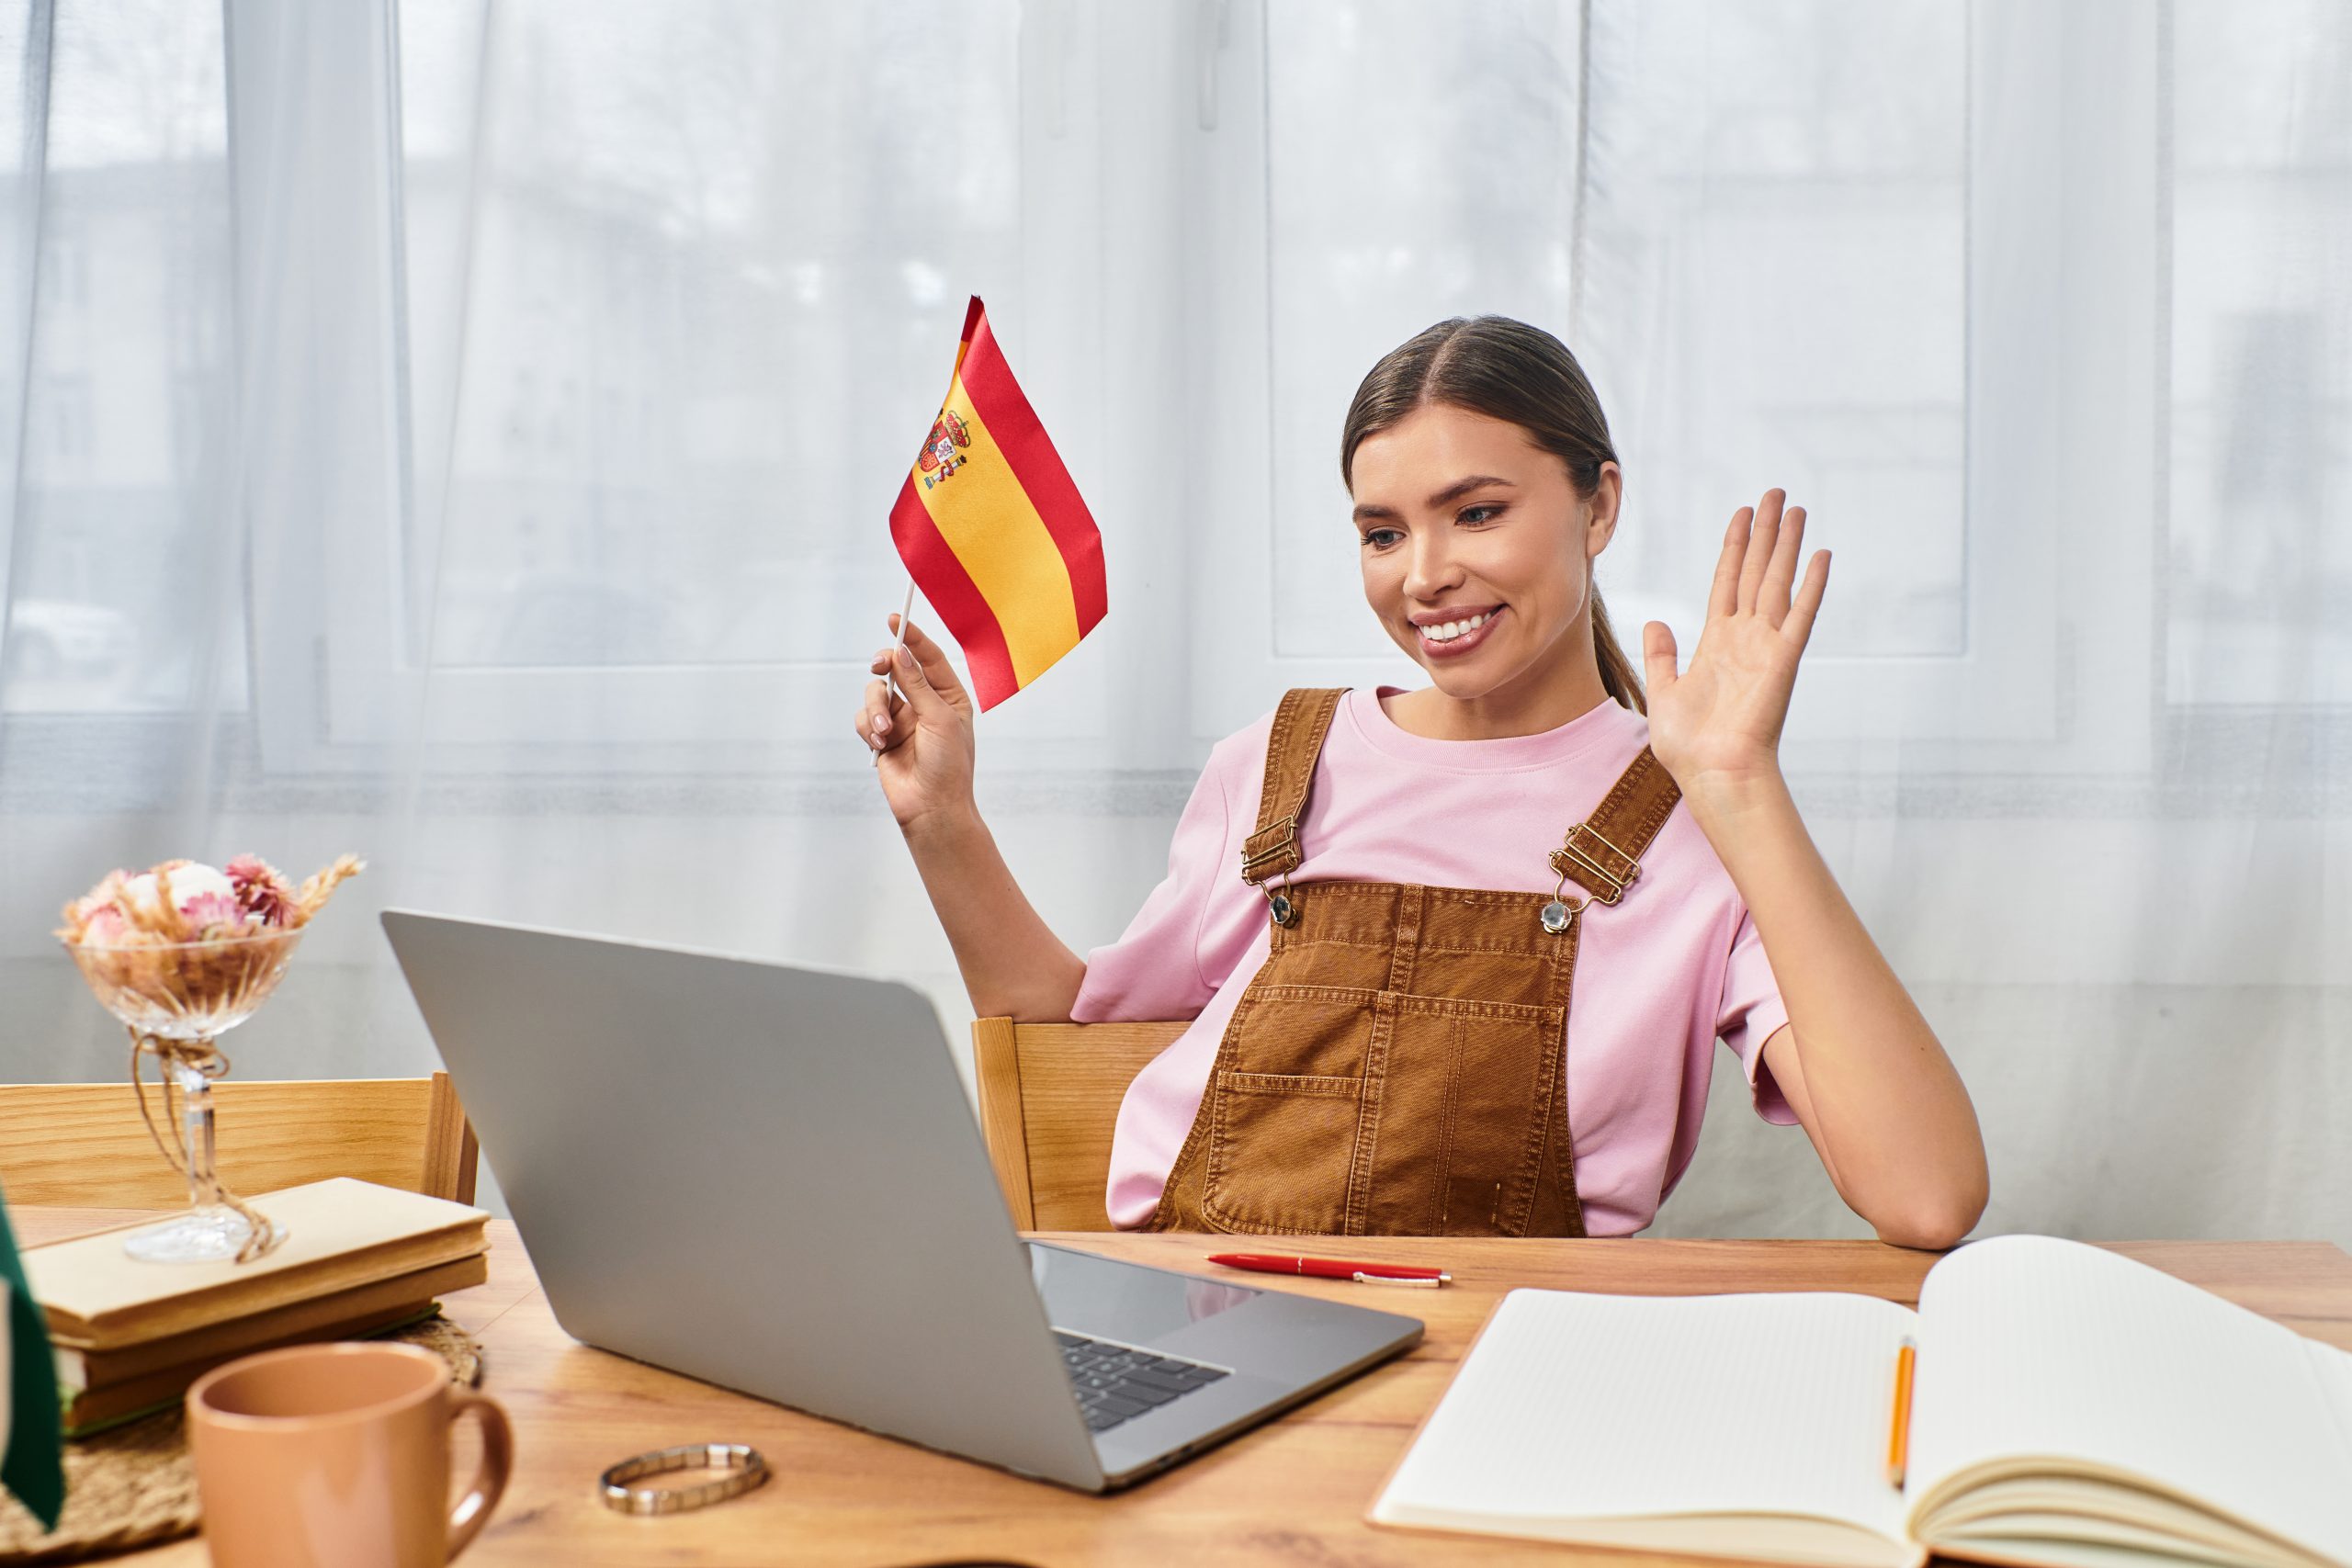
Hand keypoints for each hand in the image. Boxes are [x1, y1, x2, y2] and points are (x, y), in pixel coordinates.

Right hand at [854, 615, 977, 830]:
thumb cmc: (948, 766)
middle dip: (885, 667)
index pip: (929, 657)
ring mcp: (902, 720)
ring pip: (876, 693)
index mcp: (948, 696)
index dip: (912, 637)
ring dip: (876, 709)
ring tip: (885, 732)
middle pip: (896, 668)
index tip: (895, 618)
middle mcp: (924, 704)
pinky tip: (879, 745)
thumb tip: (900, 652)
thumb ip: (917, 684)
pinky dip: (869, 728)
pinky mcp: (882, 737)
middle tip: (880, 667)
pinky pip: (865, 717)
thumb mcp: (939, 718)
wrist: (932, 808)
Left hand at [1640, 488, 1828, 800]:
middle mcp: (1745, 639)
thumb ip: (1662, 654)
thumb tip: (1655, 623)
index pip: (1728, 582)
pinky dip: (1812, 586)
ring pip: (1778, 583)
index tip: (1742, 514)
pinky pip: (1800, 616)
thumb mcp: (1663, 691)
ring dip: (1787, 546)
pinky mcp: (1783, 661)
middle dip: (1765, 532)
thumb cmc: (1689, 746)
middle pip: (1757, 572)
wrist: (1712, 774)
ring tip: (1796, 508)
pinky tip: (1821, 556)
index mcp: (1717, 643)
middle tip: (1775, 493)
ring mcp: (1766, 647)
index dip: (1734, 547)